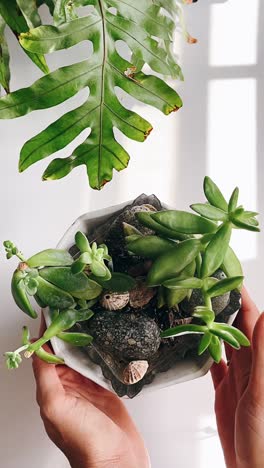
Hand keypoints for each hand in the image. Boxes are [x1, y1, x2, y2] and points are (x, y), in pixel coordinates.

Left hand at [32, 317, 149, 467]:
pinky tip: (104, 341)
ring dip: (83, 340)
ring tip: (87, 318)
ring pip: (82, 357)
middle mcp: (67, 387)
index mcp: (52, 390)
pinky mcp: (105, 389)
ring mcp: (87, 388)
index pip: (45, 354)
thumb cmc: (85, 442)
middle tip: (72, 309)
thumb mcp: (57, 407)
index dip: (47, 333)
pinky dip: (100, 351)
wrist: (116, 461)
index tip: (52, 312)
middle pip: (64, 352)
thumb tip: (36, 350)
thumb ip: (46, 377)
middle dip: (66, 331)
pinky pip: (99, 365)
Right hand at [211, 289, 263, 467]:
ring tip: (196, 304)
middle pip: (234, 324)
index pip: (250, 318)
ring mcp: (237, 377)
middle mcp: (249, 364)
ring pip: (223, 341)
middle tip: (203, 283)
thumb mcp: (262, 393)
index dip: (238, 295)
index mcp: (260, 360)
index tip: (225, 274)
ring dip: (211, 323)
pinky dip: (205, 349)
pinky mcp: (225, 391)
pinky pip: (214, 363)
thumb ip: (262, 355)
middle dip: (220, 302)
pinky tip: (196, 341)